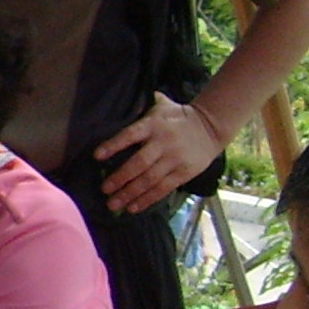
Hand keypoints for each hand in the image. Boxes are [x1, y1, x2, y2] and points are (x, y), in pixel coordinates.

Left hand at [97, 93, 226, 212]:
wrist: (211, 126)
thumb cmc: (179, 117)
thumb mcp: (163, 106)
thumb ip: (144, 105)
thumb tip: (124, 100)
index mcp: (153, 124)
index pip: (130, 135)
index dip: (113, 145)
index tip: (96, 156)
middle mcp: (163, 142)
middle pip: (139, 163)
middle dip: (119, 178)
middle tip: (104, 190)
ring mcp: (174, 159)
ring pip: (149, 180)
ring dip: (129, 194)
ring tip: (113, 204)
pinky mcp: (184, 172)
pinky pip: (163, 188)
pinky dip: (147, 199)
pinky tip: (133, 208)